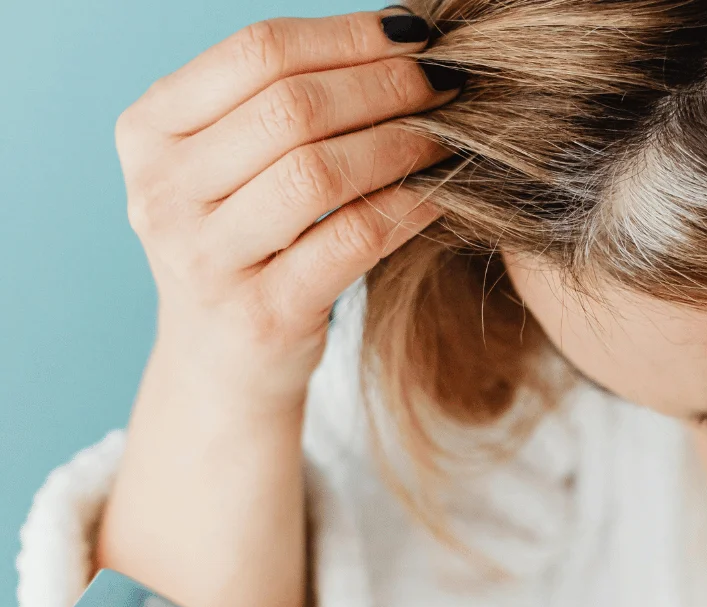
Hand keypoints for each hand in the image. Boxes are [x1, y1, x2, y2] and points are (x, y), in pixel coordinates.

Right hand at [115, 8, 458, 407]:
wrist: (221, 363)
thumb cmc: (244, 243)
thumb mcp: (230, 165)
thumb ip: (280, 101)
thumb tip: (394, 34)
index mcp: (149, 131)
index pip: (256, 51)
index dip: (347, 35)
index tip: (415, 35)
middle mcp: (162, 192)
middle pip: (292, 108)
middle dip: (386, 85)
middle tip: (447, 83)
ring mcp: (206, 259)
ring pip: (319, 172)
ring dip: (401, 143)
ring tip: (447, 134)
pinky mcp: (263, 314)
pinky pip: (353, 239)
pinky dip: (408, 207)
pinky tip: (442, 192)